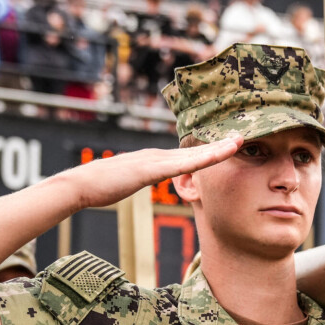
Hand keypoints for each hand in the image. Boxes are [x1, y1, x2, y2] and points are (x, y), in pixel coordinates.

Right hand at [71, 136, 242, 209]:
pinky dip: (204, 159)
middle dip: (219, 144)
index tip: (228, 147)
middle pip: (195, 150)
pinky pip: (184, 164)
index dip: (208, 150)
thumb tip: (145, 181)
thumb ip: (140, 180)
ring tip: (240, 141)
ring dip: (218, 148)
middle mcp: (157, 155)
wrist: (81, 185)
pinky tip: (220, 155)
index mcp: (153, 160)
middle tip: (243, 136)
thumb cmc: (99, 188)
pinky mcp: (151, 169)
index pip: (187, 155)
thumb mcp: (127, 183)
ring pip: (193, 154)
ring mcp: (154, 160)